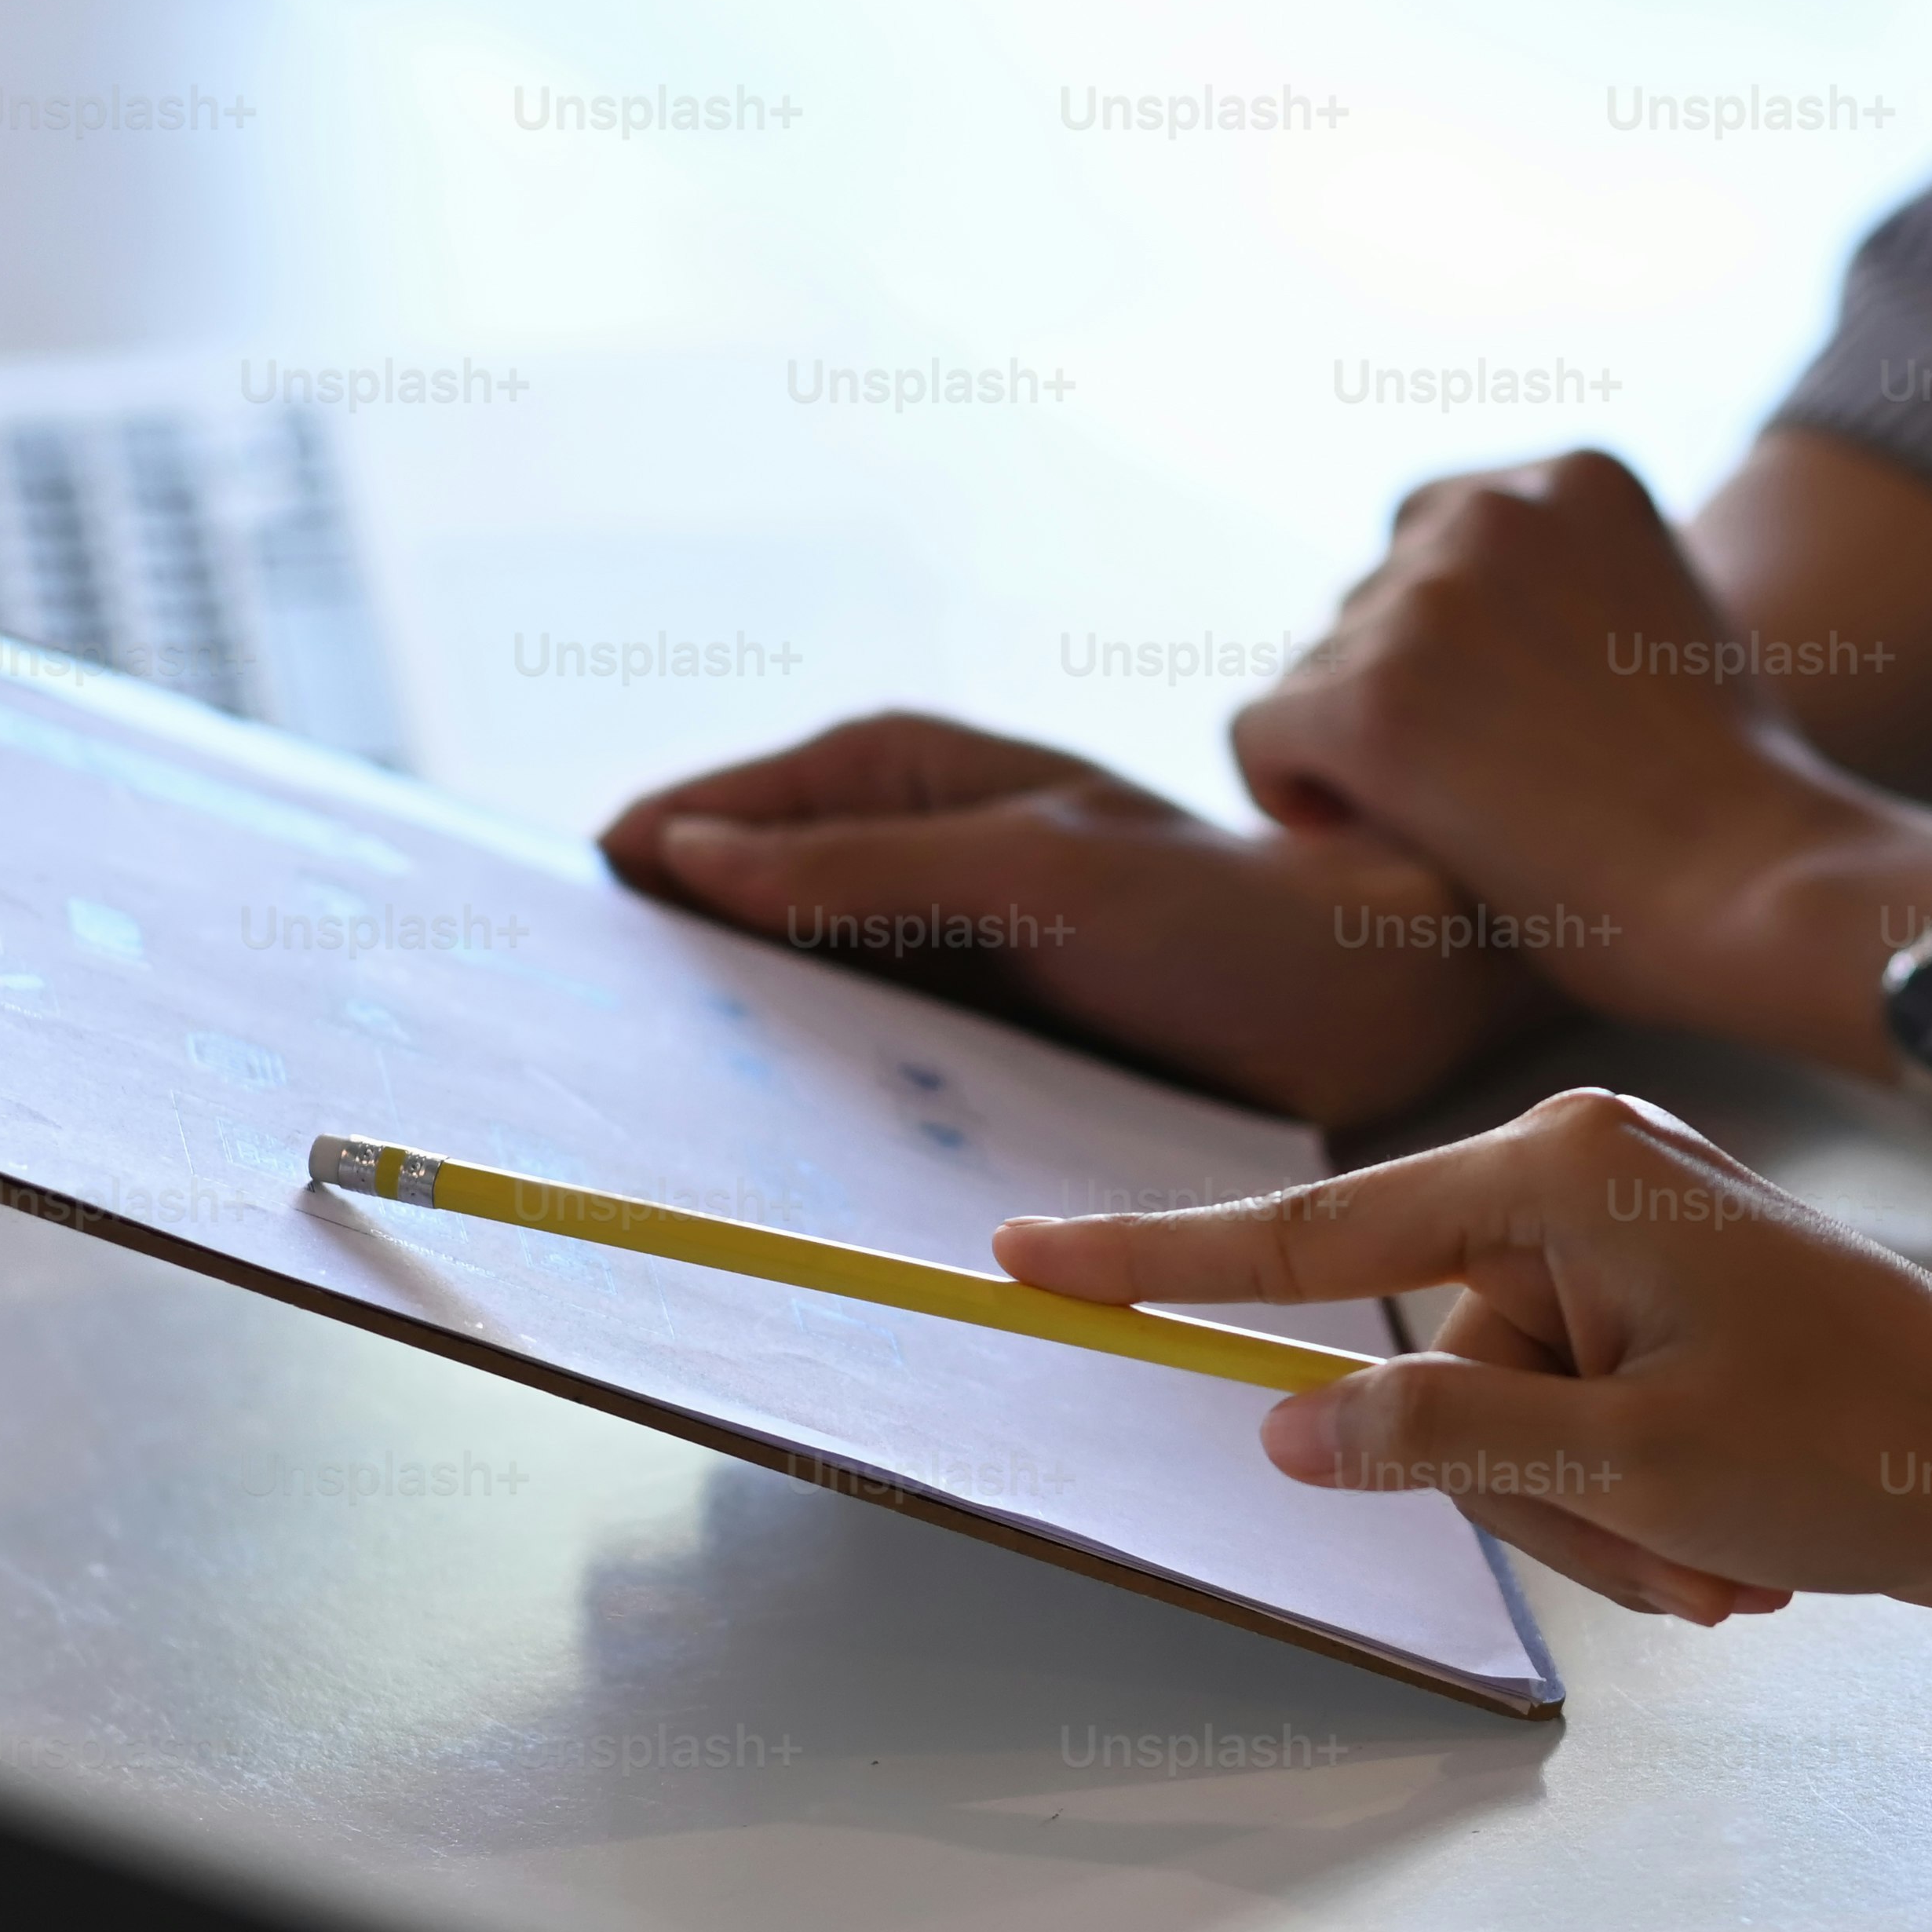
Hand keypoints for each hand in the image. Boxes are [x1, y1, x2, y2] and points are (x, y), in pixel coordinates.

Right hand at [601, 712, 1558, 1129]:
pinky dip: (816, 1099)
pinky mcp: (985, 1038)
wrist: (1386, 996)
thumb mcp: (1042, 875)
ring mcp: (945, 949)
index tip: (546, 924)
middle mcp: (914, 854)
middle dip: (662, 959)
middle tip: (572, 1039)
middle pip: (742, 900)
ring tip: (648, 1108)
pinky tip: (779, 1158)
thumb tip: (689, 853)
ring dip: (734, 1041)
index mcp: (914, 773)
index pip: (725, 809)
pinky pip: (866, 1064)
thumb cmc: (1235, 916)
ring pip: (795, 989)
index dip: (637, 857)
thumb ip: (870, 861)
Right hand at [996, 1089, 1931, 1624]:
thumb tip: (1291, 1429)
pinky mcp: (1664, 1287)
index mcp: (1559, 1171)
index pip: (1308, 1232)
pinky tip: (1737, 1540)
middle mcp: (1582, 1170)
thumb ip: (1436, 1436)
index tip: (1024, 1258)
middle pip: (1431, 1365)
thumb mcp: (1624, 1467)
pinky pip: (1576, 1416)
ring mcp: (1627, 1228)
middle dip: (1531, 1495)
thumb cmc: (1864, 1449)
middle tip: (1670, 1558)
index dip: (1158, 1259)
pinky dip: (1638, 1501)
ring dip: (1597, 1521)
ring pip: (1505, 1417)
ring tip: (1723, 1560)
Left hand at [1233, 454, 1931, 1057]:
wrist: (1758, 886)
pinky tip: (1361, 839)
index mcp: (1576, 475)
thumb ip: (1572, 586)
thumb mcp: (1670, 621)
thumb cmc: (1732, 798)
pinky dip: (1291, 794)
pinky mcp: (1369, 704)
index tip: (1492, 721)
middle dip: (1399, 692)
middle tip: (1481, 791)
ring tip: (1460, 825)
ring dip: (1356, 754)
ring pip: (1312, 674)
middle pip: (1365, 601)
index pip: (1430, 527)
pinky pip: (1259, 737)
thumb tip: (1468, 623)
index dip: (1440, 638)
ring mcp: (1428, 603)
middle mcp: (1494, 510)